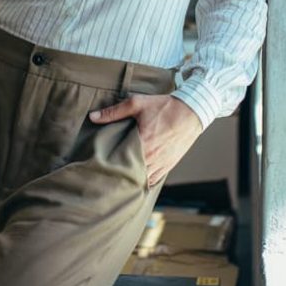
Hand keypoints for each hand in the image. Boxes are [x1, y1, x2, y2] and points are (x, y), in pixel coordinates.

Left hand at [89, 93, 203, 187]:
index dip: (110, 167)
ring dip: (132, 180)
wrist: (192, 111)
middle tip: (106, 176)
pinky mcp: (169, 165)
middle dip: (120, 176)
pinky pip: (154, 180)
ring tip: (119, 180)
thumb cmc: (165, 106)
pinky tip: (136, 180)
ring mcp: (162, 163)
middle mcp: (153, 157)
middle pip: (132, 174)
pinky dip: (145, 181)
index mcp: (143, 142)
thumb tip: (93, 116)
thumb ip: (114, 112)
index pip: (122, 162)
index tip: (100, 168)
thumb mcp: (138, 103)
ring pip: (143, 180)